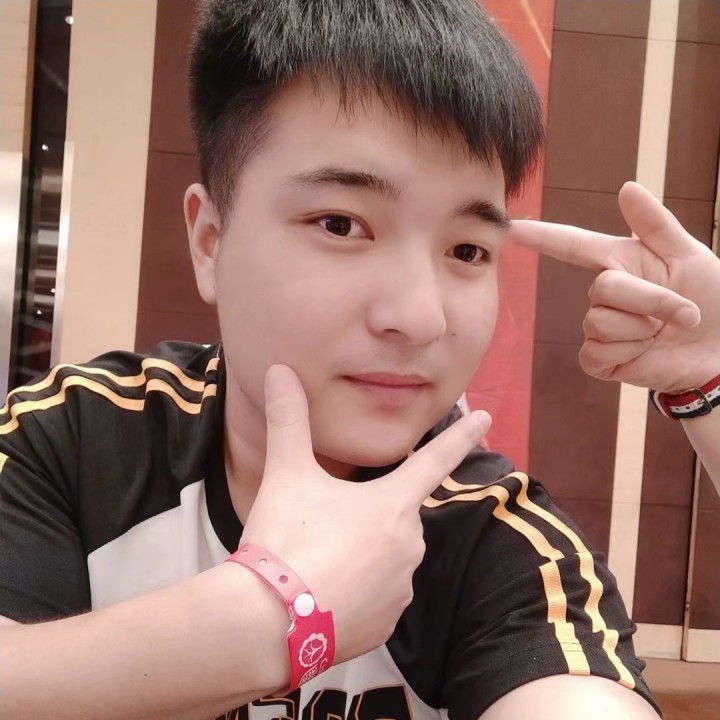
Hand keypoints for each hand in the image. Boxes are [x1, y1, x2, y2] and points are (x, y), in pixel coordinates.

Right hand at [240, 364, 490, 664]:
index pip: (435, 460)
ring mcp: (401, 589)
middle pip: (396, 515)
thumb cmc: (286, 541)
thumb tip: (279, 371)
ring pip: (387, 557)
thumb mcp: (287, 474)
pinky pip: (379, 596)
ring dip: (362, 553)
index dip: (459, 436)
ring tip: (318, 561)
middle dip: (367, 515)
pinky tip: (326, 592)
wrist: (268, 624)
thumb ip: (288, 420)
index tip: (485, 417)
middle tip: (322, 526)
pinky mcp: (387, 626)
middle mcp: (409, 545)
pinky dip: (358, 590)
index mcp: (392, 505)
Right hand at [509, 181, 719, 392]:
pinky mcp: (600, 360)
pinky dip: (628, 354)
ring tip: (661, 334)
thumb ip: (656, 224)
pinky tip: (644, 354)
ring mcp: (600, 328)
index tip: (509, 227)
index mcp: (622, 263)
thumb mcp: (691, 257)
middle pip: (603, 289)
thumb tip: (626, 186)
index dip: (540, 235)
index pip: (571, 245)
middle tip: (683, 312)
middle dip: (650, 301)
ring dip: (641, 330)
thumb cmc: (714, 302)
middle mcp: (606, 294)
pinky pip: (596, 351)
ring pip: (599, 321)